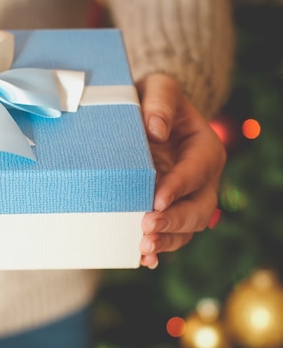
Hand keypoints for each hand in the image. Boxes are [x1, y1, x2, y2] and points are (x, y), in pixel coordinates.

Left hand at [137, 74, 225, 268]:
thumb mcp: (158, 88)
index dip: (179, 187)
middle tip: (147, 227)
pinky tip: (142, 259)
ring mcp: (185, 200)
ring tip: (143, 249)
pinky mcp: (168, 212)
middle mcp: (201, 180)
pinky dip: (159, 250)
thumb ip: (160, 101)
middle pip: (198, 209)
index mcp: (204, 150)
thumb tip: (156, 130)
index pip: (196, 171)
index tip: (157, 199)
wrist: (143, 119)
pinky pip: (170, 236)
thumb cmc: (152, 102)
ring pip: (186, 229)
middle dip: (174, 221)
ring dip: (167, 241)